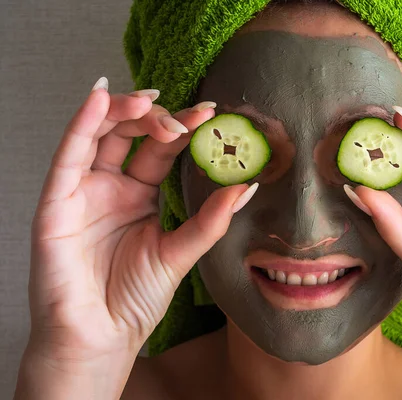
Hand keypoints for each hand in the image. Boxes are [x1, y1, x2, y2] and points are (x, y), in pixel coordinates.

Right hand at [19, 78, 254, 397]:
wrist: (101, 338)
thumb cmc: (134, 300)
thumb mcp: (179, 253)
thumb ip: (210, 220)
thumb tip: (247, 186)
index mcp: (140, 196)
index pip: (160, 150)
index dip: (183, 129)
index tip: (212, 114)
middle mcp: (111, 186)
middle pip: (131, 134)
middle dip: (158, 117)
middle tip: (189, 115)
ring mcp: (83, 191)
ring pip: (98, 134)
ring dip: (123, 110)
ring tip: (153, 101)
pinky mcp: (56, 202)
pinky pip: (68, 154)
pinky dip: (82, 123)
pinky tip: (100, 97)